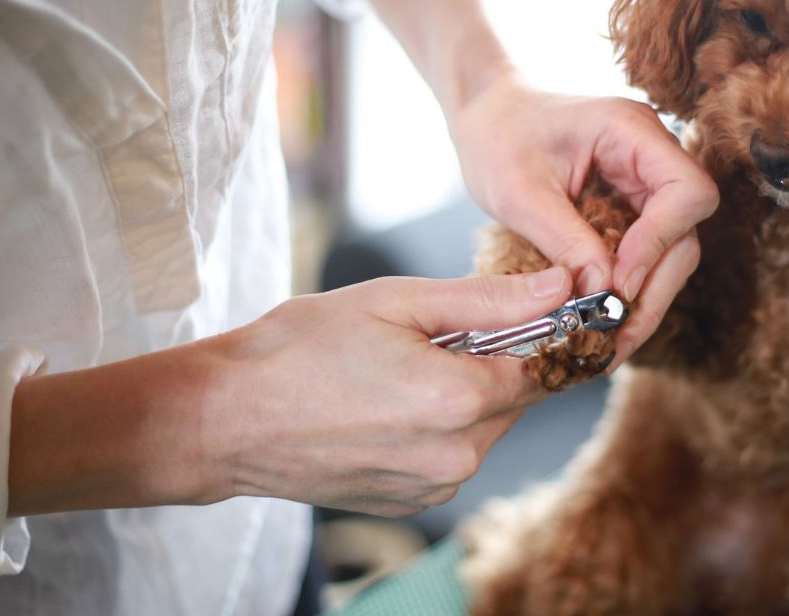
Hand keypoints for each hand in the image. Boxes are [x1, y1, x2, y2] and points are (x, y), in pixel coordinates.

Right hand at [203, 267, 571, 516]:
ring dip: (464, 394)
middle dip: (494, 360)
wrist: (227, 419)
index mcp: (459, 400)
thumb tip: (561, 285)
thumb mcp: (396, 301)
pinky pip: (451, 455)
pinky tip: (387, 404)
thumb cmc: (301, 349)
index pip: (545, 364)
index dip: (538, 332)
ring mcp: (433, 487)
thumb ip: (489, 298)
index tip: (518, 309)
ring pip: (485, 428)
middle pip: (515, 398)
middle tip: (433, 332)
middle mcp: (457, 455)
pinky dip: (437, 427)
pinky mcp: (410, 502)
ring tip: (400, 368)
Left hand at [448, 74, 718, 366]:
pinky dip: (629, 290)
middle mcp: (650, 154)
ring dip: (645, 297)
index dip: (660, 243)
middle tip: (616, 333)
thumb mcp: (519, 193)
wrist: (486, 115)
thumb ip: (565, 239)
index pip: (688, 192)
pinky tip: (603, 321)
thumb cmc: (497, 137)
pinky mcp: (631, 206)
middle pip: (686, 230)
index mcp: (631, 131)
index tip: (618, 283)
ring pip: (671, 250)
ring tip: (609, 340)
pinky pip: (646, 254)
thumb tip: (603, 293)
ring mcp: (644, 181)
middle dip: (655, 286)